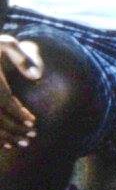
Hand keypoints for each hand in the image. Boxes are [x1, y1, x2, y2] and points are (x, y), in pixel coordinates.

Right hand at [0, 34, 41, 148]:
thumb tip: (38, 77)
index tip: (33, 123)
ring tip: (21, 144)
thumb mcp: (6, 44)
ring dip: (3, 137)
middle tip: (32, 138)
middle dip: (14, 130)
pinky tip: (4, 144)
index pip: (5, 101)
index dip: (19, 114)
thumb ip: (23, 59)